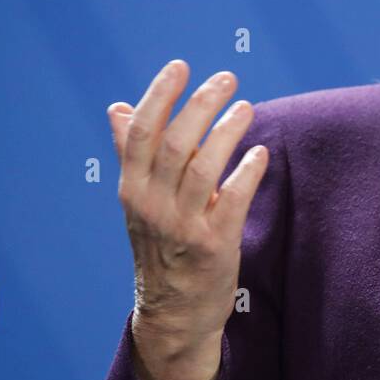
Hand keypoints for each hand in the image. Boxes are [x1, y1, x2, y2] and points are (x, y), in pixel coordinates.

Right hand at [108, 60, 267, 379]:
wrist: (173, 314)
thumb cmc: (161, 247)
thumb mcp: (139, 201)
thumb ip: (133, 153)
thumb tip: (120, 107)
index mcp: (132, 189)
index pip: (140, 133)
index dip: (160, 96)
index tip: (181, 66)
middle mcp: (152, 206)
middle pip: (175, 144)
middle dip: (200, 105)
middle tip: (227, 78)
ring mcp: (182, 227)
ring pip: (204, 169)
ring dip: (227, 133)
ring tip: (246, 108)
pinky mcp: (214, 246)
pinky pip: (233, 202)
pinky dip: (247, 174)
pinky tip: (259, 153)